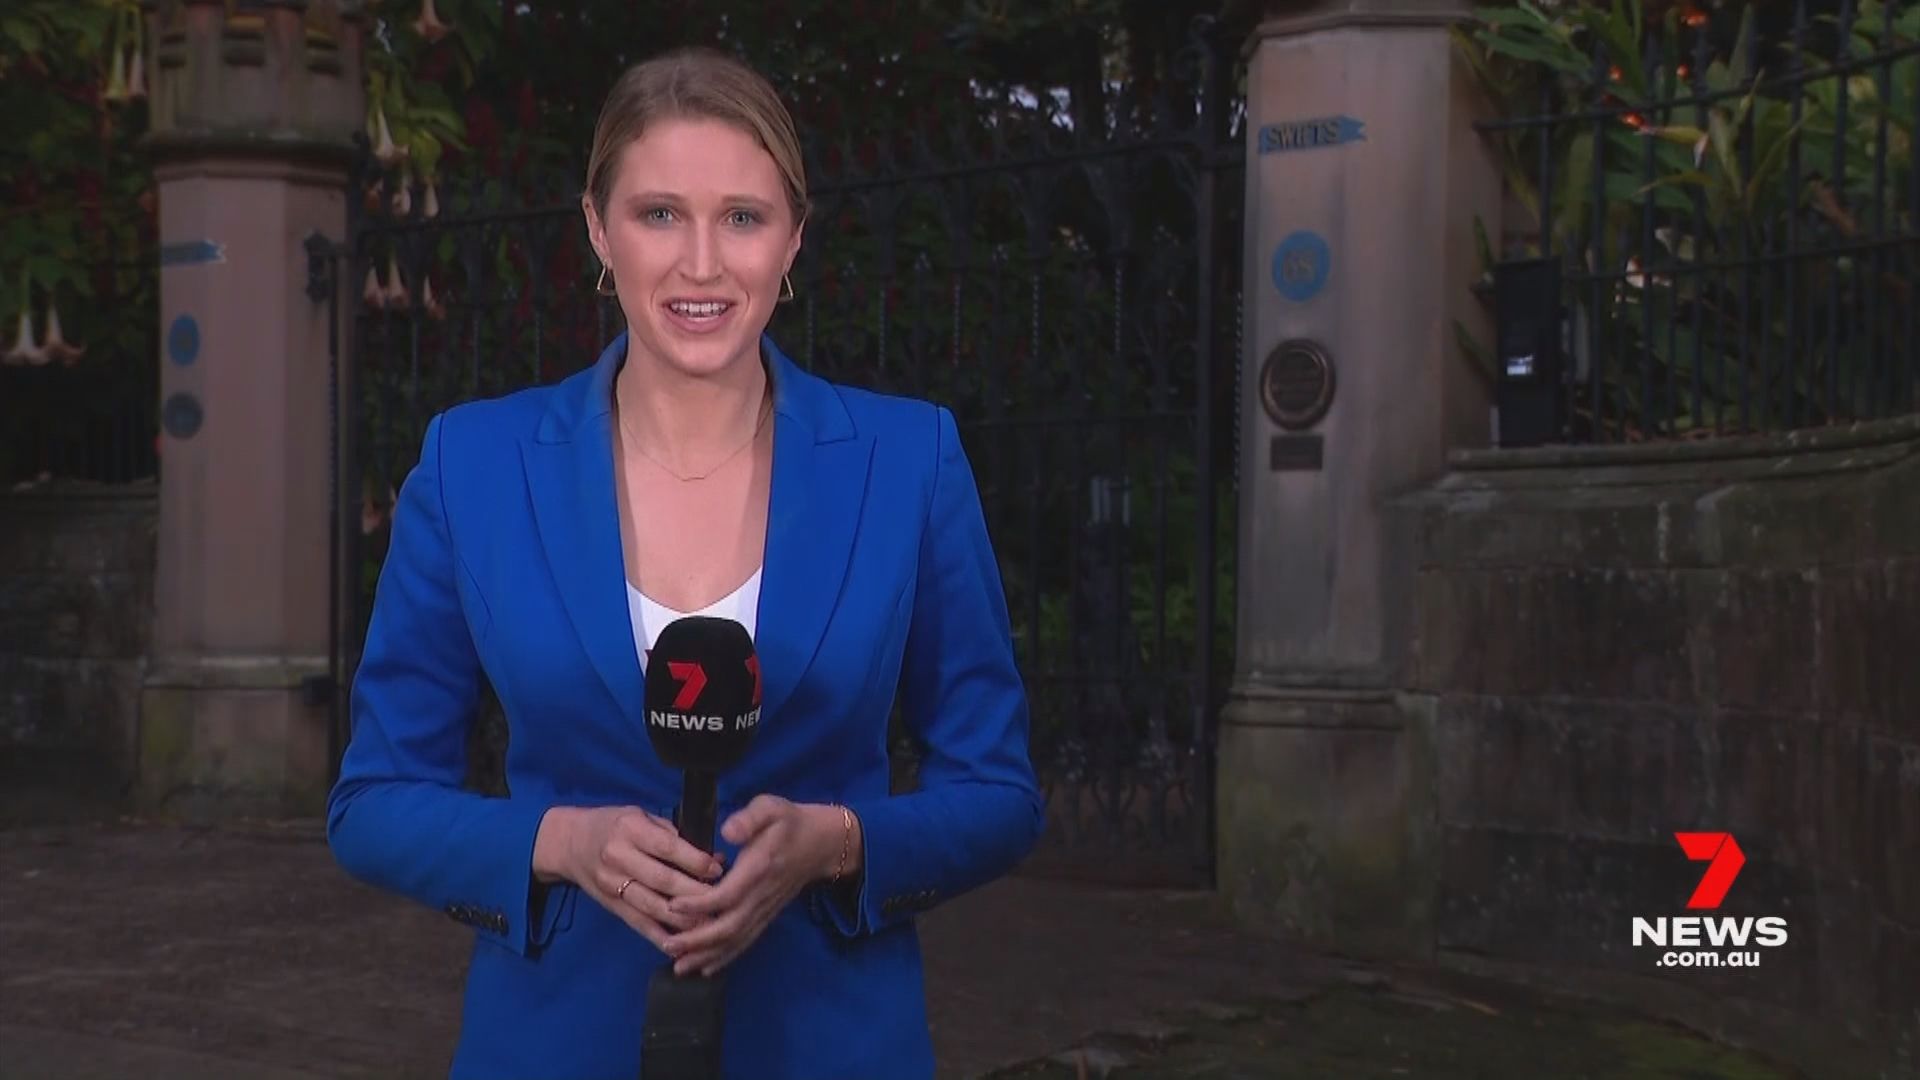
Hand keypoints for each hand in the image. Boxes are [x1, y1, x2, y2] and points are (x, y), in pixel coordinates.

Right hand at [533, 806, 724, 954]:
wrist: (570, 844)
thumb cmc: (614, 826)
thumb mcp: (641, 816)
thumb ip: (673, 835)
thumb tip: (714, 857)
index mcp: (630, 829)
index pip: (667, 847)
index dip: (695, 861)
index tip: (718, 870)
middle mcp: (618, 857)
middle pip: (662, 880)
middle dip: (695, 894)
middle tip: (722, 902)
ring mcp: (612, 885)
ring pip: (652, 906)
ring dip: (683, 920)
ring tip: (710, 925)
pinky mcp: (611, 906)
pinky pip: (639, 924)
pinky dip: (661, 937)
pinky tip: (682, 947)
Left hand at [661, 795, 853, 975]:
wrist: (822, 843)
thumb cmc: (789, 822)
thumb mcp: (770, 807)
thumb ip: (749, 818)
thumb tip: (728, 831)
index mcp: (759, 869)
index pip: (728, 894)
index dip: (700, 903)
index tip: (672, 905)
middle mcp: (762, 895)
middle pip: (729, 927)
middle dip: (698, 940)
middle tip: (668, 945)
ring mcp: (766, 909)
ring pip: (736, 940)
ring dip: (707, 955)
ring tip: (679, 967)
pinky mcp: (767, 916)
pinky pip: (746, 941)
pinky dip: (725, 957)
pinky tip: (706, 968)